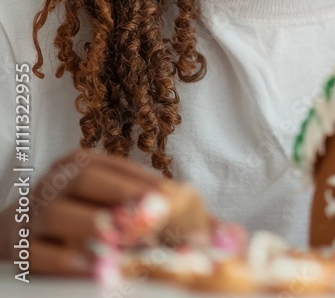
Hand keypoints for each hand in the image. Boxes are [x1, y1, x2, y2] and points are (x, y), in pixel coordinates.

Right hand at [2, 149, 164, 275]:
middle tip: (154, 214)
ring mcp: (33, 216)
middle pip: (84, 178)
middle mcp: (54, 184)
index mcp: (80, 165)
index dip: (144, 181)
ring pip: (57, 213)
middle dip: (122, 194)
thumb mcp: (116, 204)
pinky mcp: (19, 249)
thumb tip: (218, 232)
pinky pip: (38, 252)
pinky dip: (66, 260)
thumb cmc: (86, 218)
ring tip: (123, 239)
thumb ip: (161, 213)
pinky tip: (93, 267)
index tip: (171, 197)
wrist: (24, 236)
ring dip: (94, 226)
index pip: (115, 166)